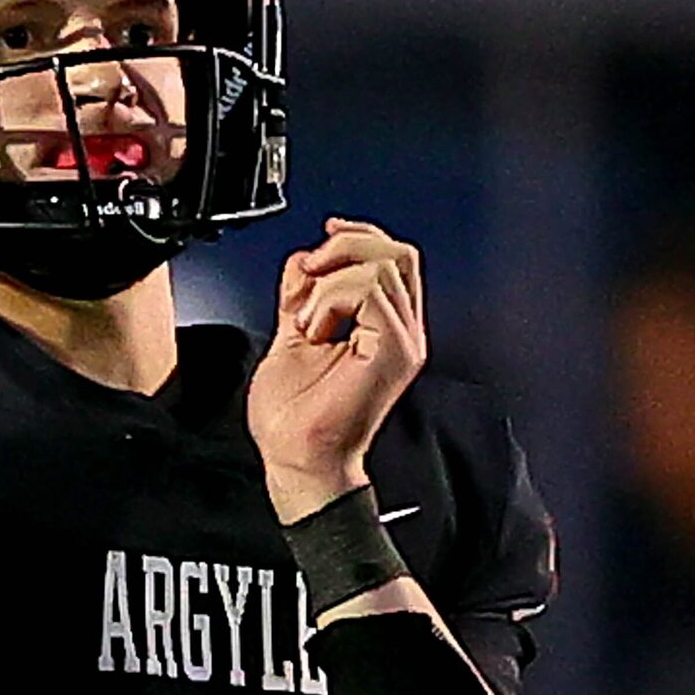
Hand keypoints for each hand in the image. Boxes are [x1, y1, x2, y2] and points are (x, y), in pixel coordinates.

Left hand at [247, 216, 427, 521]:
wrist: (295, 458)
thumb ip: (301, 296)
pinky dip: (331, 300)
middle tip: (307, 277)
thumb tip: (302, 260)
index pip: (392, 258)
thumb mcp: (292, 336)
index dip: (357, 236)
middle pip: (397, 252)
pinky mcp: (396, 351)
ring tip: (309, 324)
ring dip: (330, 284)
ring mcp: (403, 341)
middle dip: (344, 248)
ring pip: (383, 266)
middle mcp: (401, 331)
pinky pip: (371, 291)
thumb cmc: (294, 417)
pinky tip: (314, 331)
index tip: (318, 244)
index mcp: (383, 327)